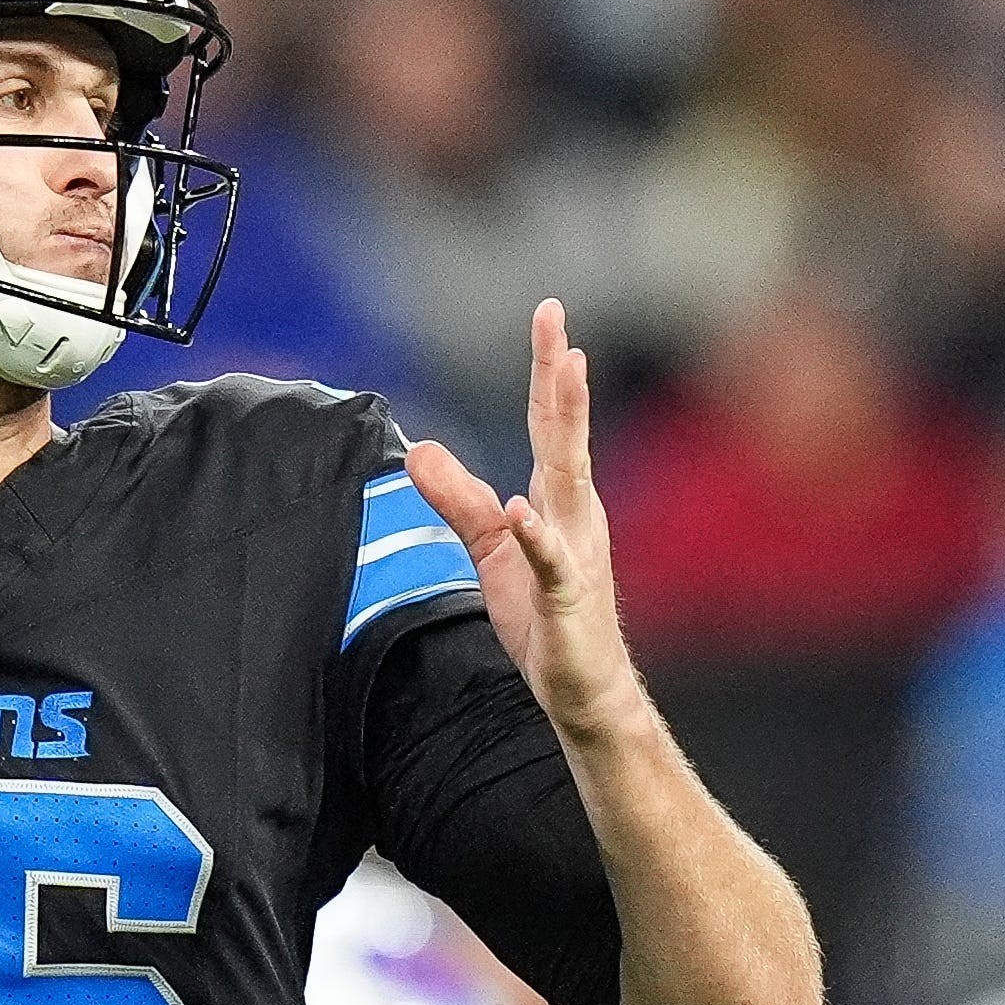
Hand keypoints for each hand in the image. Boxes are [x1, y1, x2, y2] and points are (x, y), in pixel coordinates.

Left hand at [402, 300, 644, 742]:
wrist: (583, 687)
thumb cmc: (544, 614)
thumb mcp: (489, 548)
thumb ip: (458, 498)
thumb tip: (421, 449)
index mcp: (558, 499)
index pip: (550, 424)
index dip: (547, 371)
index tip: (550, 316)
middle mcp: (575, 514)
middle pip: (564, 434)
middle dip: (559, 376)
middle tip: (557, 321)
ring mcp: (576, 552)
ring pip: (568, 480)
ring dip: (566, 429)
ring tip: (564, 376)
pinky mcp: (567, 598)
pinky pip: (551, 561)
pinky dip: (537, 535)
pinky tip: (523, 509)